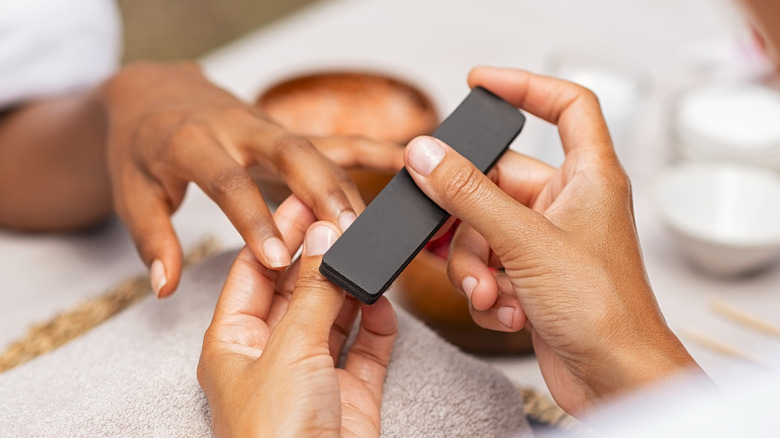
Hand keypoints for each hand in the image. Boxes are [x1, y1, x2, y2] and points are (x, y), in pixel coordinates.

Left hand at [101, 62, 401, 296]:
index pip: (228, 183)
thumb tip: (165, 285)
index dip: (252, 219)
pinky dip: (370, 149)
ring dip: (347, 187)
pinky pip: (334, 140)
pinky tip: (402, 160)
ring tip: (373, 229)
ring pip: (317, 151)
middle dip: (321, 192)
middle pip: (288, 154)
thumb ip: (152, 239)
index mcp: (192, 144)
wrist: (156, 95)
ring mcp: (268, 128)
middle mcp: (237, 129)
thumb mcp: (132, 194)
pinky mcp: (288, 132)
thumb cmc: (142, 149)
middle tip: (346, 233)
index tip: (275, 258)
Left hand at [198, 195, 396, 437]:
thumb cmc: (276, 437)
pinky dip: (378, 323)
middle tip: (347, 216)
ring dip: (352, 286)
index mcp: (234, 343)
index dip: (277, 234)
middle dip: (321, 255)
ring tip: (369, 250)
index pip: (254, 271)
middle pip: (298, 288)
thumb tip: (326, 235)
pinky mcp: (351, 392)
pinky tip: (382, 301)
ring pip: (335, 314)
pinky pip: (367, 346)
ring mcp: (313, 373)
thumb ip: (314, 290)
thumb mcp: (290, 350)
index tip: (306, 199)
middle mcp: (272, 354)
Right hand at [404, 67, 700, 414]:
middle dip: (471, 223)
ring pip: (483, 231)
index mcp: (588, 177)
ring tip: (493, 292)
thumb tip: (428, 155)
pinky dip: (487, 289)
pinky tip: (507, 309)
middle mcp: (567, 204)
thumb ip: (469, 194)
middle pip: (495, 183)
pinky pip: (488, 265)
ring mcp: (547, 243)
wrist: (614, 381)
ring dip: (476, 266)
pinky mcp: (532, 277)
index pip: (566, 107)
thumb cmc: (605, 311)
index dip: (524, 86)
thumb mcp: (524, 241)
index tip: (480, 83)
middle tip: (460, 240)